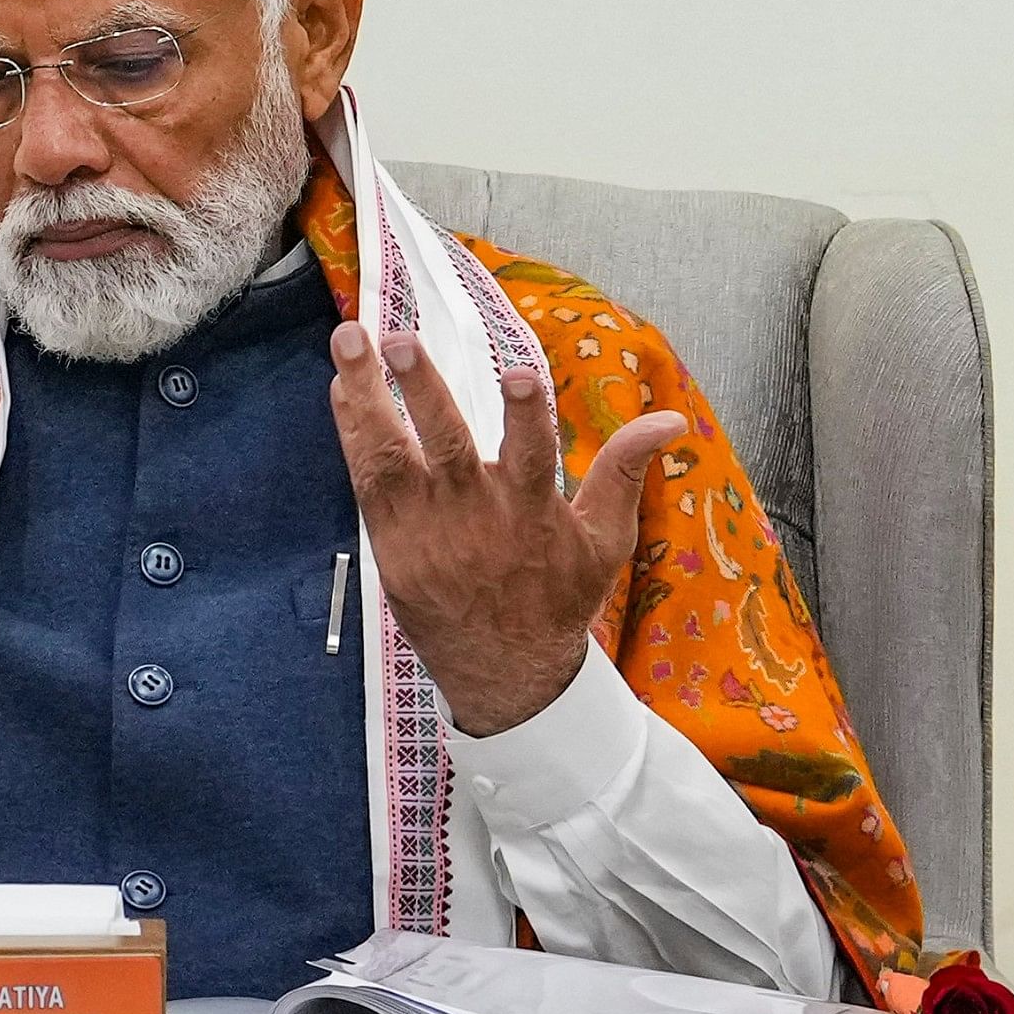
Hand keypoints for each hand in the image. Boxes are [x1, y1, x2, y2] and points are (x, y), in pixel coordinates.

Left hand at [329, 323, 685, 737]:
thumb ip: (625, 471)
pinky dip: (353, 432)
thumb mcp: (606, 540)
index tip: (518, 373)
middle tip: (398, 339)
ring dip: (367, 396)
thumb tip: (670, 420)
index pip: (533, 455)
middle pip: (445, 446)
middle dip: (422, 391)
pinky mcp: (392, 544)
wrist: (504, 674)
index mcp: (531, 515)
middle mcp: (474, 520)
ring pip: (390, 456)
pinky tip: (343, 388)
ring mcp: (426, 532)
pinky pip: (367, 480)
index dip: (528, 414)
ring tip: (349, 339)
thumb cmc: (558, 600)